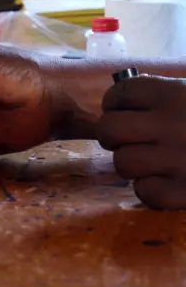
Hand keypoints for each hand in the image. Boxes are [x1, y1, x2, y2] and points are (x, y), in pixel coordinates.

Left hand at [96, 76, 185, 209]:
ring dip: (134, 164)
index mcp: (174, 93)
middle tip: (130, 139)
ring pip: (122, 163)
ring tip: (155, 161)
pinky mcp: (185, 192)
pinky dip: (153, 190)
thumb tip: (119, 97)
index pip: (119, 93)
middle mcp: (171, 124)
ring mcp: (178, 160)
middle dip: (113, 135)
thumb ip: (162, 94)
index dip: (116, 104)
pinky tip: (170, 181)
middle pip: (108, 129)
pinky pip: (144, 192)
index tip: (127, 111)